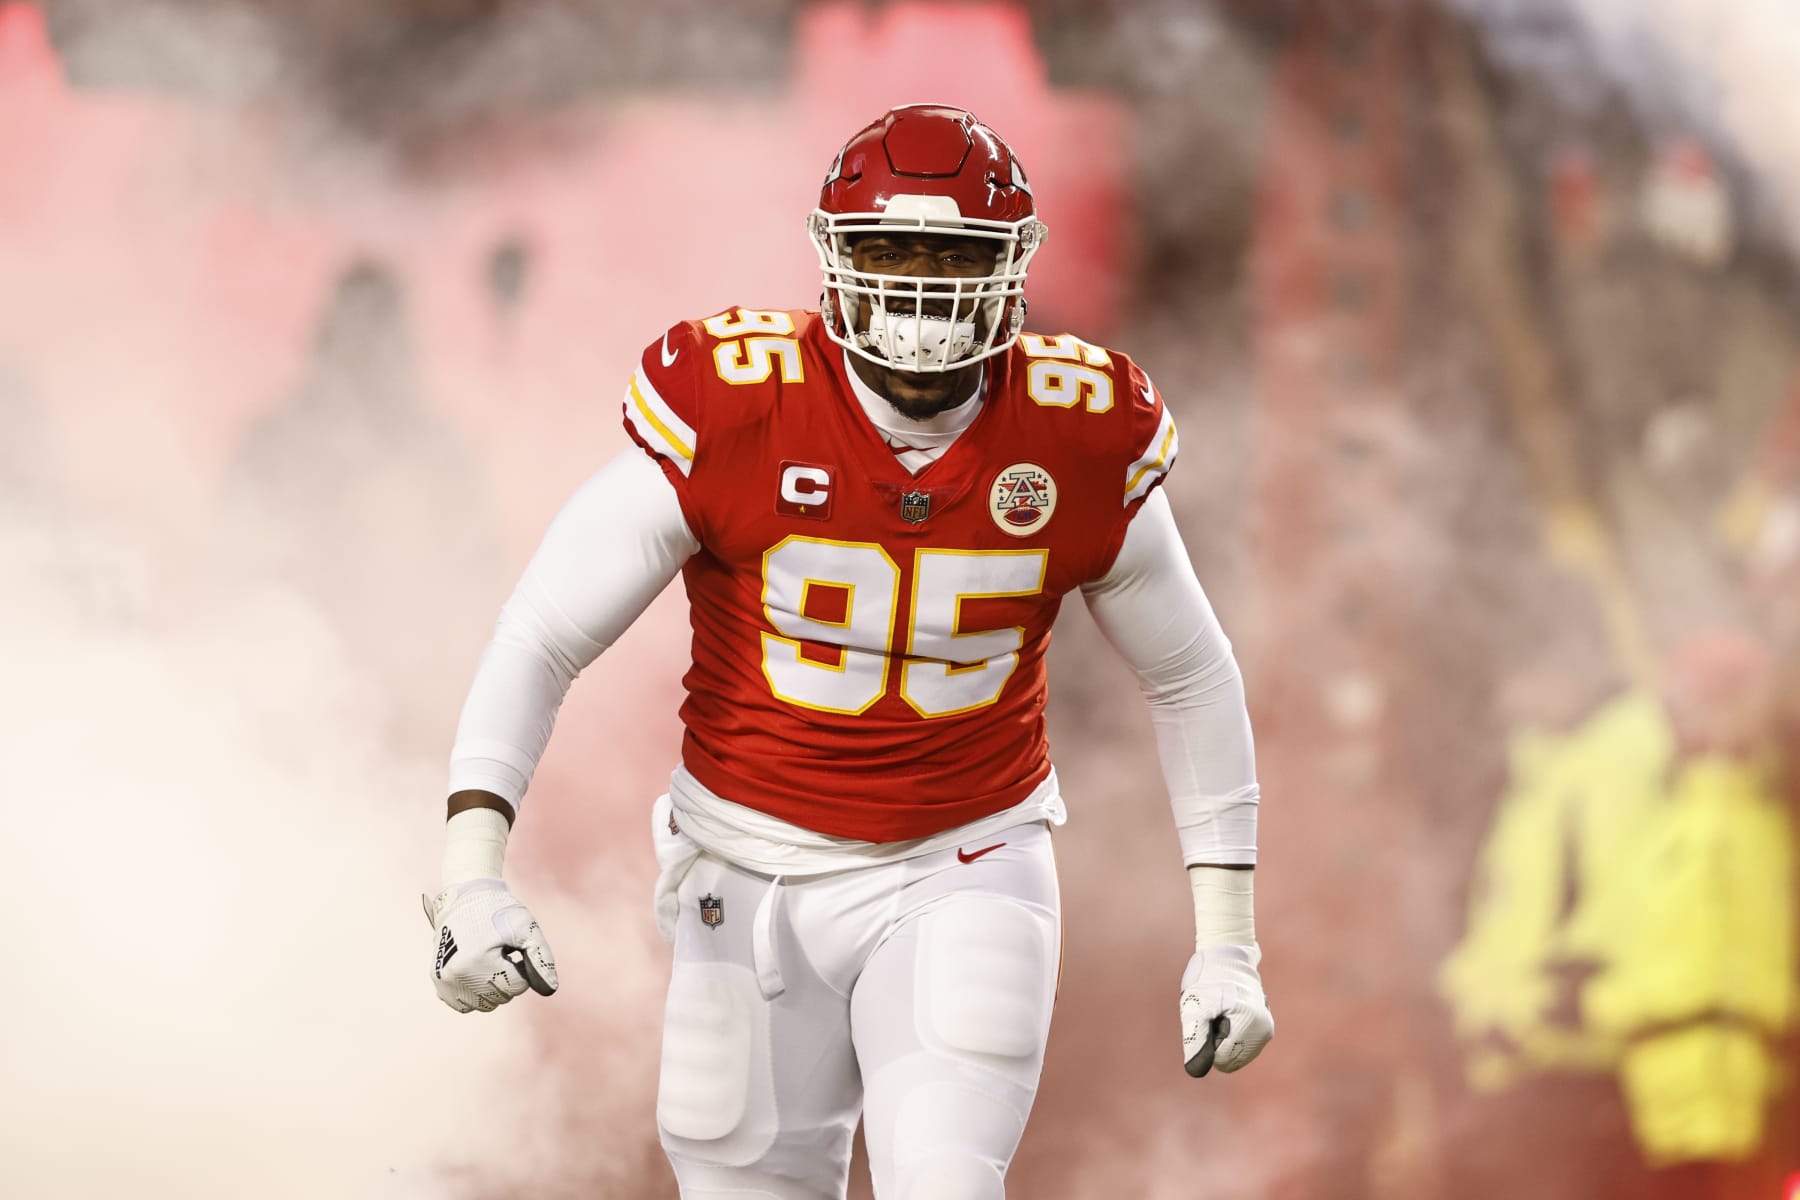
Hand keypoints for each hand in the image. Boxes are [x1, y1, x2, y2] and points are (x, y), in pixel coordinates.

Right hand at [423, 878, 558, 1012]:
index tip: (514, 949)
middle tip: (501, 953)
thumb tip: (550, 990)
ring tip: (489, 962)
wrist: (465, 898)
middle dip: (508, 977)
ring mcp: (444, 980)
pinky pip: (464, 1005)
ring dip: (492, 988)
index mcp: (478, 961)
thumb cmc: (498, 911)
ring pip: (484, 1005)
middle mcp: (456, 975)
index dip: (522, 967)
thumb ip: (541, 957)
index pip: (516, 986)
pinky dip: (475, 994)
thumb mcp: (525, 927)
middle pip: (500, 998)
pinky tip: (478, 973)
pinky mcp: (438, 982)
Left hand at [1180, 944, 1272, 1076]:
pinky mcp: (1264, 1030)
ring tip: (1223, 1012)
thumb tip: (1195, 1071)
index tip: (1210, 1015)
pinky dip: (1231, 1036)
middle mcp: (1264, 1030)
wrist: (1226, 957)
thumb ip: (1196, 1040)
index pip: (1221, 1058)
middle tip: (1215, 1013)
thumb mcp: (1195, 1007)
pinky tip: (1230, 1014)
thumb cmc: (1207, 980)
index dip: (1207, 1040)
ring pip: (1235, 1055)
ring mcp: (1266, 1031)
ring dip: (1224, 1038)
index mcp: (1250, 1023)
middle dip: (1217, 1041)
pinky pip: (1241, 1048)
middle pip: (1230, 1058)